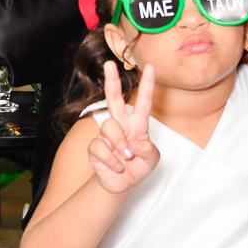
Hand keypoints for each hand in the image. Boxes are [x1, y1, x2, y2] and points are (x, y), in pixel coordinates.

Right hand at [87, 63, 158, 194]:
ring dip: (120, 144)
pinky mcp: (95, 147)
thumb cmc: (138, 167)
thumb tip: (136, 143)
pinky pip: (100, 146)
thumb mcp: (152, 160)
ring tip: (126, 157)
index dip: (147, 84)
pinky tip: (117, 166)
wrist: (121, 184)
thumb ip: (149, 151)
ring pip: (109, 126)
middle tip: (110, 64)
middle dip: (112, 80)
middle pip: (114, 98)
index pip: (143, 102)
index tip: (150, 67)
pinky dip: (111, 159)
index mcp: (137, 124)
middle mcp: (121, 125)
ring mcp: (106, 135)